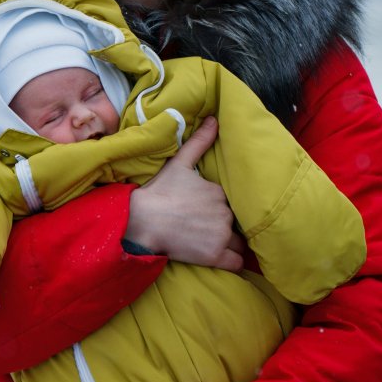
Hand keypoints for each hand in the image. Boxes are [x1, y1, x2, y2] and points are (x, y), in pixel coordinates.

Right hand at [126, 117, 243, 271]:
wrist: (143, 221)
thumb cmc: (159, 192)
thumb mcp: (179, 163)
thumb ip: (199, 142)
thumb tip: (214, 119)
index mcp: (219, 192)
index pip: (230, 203)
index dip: (221, 208)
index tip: (207, 212)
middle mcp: (225, 212)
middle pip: (235, 223)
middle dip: (226, 226)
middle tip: (207, 229)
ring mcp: (220, 235)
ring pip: (239, 243)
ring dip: (232, 245)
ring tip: (215, 244)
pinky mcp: (214, 255)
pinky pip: (236, 262)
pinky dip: (233, 262)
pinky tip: (224, 259)